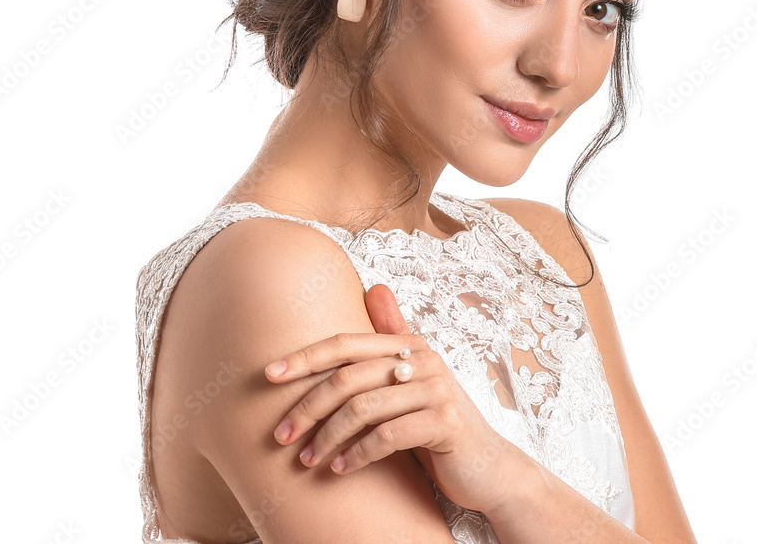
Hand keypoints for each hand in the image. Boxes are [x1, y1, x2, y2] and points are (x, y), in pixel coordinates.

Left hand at [265, 283, 512, 514]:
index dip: (306, 357)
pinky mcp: (445, 423)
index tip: (269, 375)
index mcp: (409, 345)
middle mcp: (424, 360)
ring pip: (364, 409)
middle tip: (281, 435)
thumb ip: (394, 336)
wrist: (487, 466)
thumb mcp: (414, 378)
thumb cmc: (438, 422)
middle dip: (308, 408)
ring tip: (308, 459)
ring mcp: (437, 390)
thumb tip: (375, 287)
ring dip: (328, 438)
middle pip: (348, 378)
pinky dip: (358, 454)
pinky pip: (388, 435)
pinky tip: (340, 470)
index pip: (346, 343)